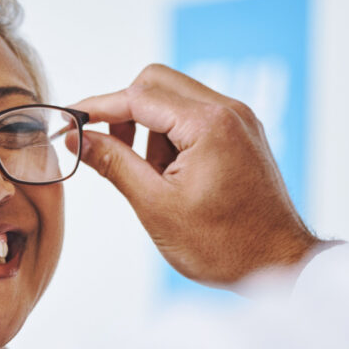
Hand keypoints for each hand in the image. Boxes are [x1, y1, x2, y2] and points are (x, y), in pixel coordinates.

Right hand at [72, 64, 322, 285]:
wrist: (279, 265)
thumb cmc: (223, 245)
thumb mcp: (155, 206)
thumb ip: (113, 163)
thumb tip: (77, 138)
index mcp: (208, 124)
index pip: (138, 96)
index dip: (97, 108)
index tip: (69, 123)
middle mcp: (228, 110)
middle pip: (156, 83)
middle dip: (124, 112)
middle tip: (108, 150)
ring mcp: (239, 120)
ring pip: (174, 98)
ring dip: (149, 128)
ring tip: (152, 178)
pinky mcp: (242, 133)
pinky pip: (194, 116)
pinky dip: (171, 137)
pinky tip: (170, 176)